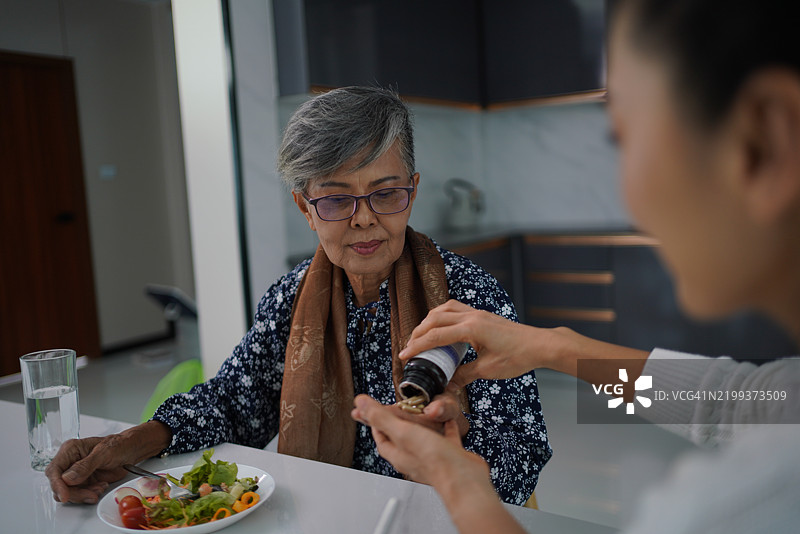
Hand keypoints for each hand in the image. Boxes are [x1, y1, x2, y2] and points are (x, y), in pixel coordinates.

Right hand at [45, 421, 171, 503]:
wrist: (131, 451)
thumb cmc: (118, 445)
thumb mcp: (103, 453)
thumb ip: (85, 465)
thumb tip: (67, 478)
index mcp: (70, 450)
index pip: (54, 470)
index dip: (57, 485)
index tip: (65, 496)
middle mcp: (69, 462)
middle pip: (59, 485)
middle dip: (74, 493)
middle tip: (91, 494)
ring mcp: (75, 474)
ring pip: (68, 492)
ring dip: (83, 495)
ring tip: (100, 488)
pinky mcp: (83, 482)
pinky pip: (79, 494)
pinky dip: (89, 495)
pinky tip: (101, 487)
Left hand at [352, 395, 526, 533]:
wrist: (463, 479)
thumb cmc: (434, 461)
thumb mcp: (402, 432)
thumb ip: (381, 417)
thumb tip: (360, 403)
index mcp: (398, 454)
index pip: (381, 438)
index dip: (376, 423)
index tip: (375, 412)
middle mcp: (413, 457)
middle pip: (400, 437)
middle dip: (397, 422)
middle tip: (396, 409)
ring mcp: (432, 458)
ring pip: (423, 438)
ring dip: (420, 426)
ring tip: (421, 413)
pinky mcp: (449, 456)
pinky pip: (445, 439)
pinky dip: (445, 428)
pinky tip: (448, 421)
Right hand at [399, 300, 560, 386]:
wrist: (539, 344)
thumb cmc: (517, 356)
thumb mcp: (488, 370)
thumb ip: (463, 375)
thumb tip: (446, 385)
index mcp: (471, 329)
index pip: (435, 336)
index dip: (417, 346)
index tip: (404, 356)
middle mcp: (471, 316)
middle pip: (434, 319)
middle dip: (418, 333)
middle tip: (408, 348)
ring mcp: (476, 312)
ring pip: (443, 310)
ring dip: (428, 322)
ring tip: (420, 337)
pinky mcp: (481, 314)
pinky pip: (454, 308)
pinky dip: (441, 316)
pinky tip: (439, 326)